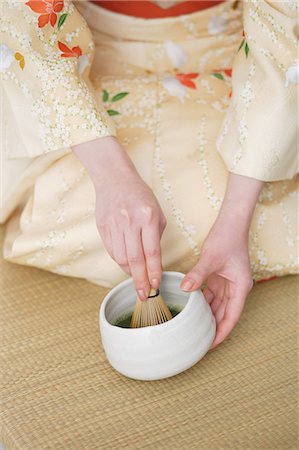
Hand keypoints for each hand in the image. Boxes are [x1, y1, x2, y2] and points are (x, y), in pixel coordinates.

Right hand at [72, 136, 166, 299]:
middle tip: (144, 295)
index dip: (154, 272)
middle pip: (135, 260)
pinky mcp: (103, 228)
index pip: (152, 252)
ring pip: (121, 258)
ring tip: (137, 278)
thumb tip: (153, 262)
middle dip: (140, 281)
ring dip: (130, 272)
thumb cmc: (140, 196)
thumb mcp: (156, 212)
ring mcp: (114, 225)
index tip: (156, 285)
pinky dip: (120, 260)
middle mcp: (129, 222)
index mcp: (147, 217)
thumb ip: (155, 237)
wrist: (114, 179)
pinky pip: (112, 251)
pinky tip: (127, 262)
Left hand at [180, 221, 253, 347]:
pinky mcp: (219, 278)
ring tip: (193, 329)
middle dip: (213, 328)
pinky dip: (202, 303)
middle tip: (198, 341)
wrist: (230, 223)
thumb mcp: (212, 258)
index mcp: (240, 287)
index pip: (231, 317)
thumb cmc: (227, 239)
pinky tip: (191, 310)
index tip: (210, 345)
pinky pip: (210, 296)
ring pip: (217, 306)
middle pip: (225, 314)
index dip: (221, 333)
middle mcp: (235, 288)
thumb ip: (198, 274)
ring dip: (207, 317)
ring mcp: (227, 284)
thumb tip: (185, 288)